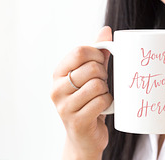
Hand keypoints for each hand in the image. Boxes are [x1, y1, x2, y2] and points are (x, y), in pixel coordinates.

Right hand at [51, 26, 112, 159]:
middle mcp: (56, 89)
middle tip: (102, 82)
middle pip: (91, 68)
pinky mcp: (77, 121)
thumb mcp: (90, 74)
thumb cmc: (88, 99)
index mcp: (58, 73)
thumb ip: (96, 52)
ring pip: (98, 85)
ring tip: (100, 95)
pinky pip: (101, 102)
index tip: (101, 62)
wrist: (84, 135)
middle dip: (103, 74)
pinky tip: (103, 107)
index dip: (97, 54)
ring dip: (106, 90)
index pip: (79, 52)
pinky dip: (108, 103)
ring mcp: (64, 107)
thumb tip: (106, 30)